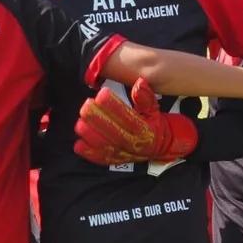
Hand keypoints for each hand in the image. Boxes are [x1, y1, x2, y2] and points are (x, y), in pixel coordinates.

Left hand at [73, 79, 197, 165]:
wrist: (164, 146)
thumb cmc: (155, 123)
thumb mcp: (155, 109)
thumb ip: (146, 98)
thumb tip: (139, 83)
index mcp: (145, 128)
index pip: (127, 117)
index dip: (113, 106)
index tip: (101, 93)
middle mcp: (134, 143)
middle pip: (113, 132)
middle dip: (97, 119)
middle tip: (85, 106)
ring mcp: (125, 153)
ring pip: (106, 146)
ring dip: (91, 135)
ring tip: (79, 123)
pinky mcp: (118, 160)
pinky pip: (103, 159)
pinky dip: (90, 154)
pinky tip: (78, 145)